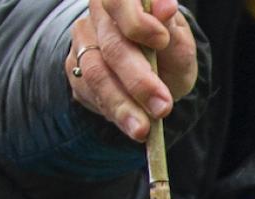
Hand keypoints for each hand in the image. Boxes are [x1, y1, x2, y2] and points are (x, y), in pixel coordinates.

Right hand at [69, 0, 196, 142]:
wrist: (158, 72)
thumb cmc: (169, 51)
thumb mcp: (179, 40)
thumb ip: (172, 27)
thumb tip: (165, 6)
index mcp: (123, 1)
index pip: (117, 0)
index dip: (136, 21)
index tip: (160, 40)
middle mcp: (98, 18)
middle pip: (112, 47)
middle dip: (138, 81)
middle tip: (162, 107)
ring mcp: (83, 43)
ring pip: (96, 74)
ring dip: (122, 106)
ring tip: (143, 129)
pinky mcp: (75, 69)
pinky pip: (89, 92)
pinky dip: (113, 111)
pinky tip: (130, 125)